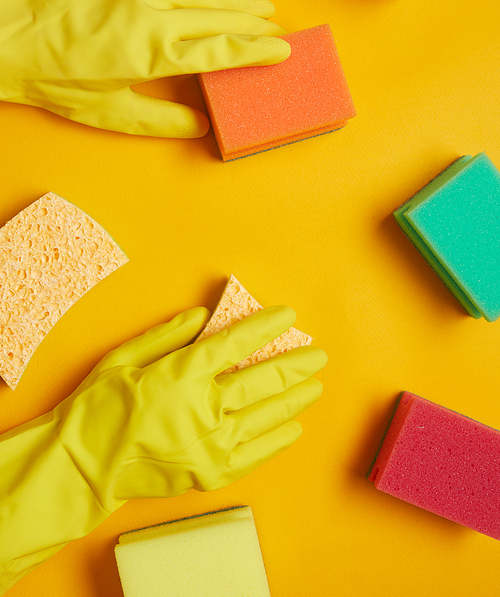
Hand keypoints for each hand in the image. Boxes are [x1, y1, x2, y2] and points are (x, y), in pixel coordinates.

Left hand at [0, 0, 290, 137]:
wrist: (18, 37)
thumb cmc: (61, 80)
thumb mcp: (112, 113)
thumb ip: (162, 120)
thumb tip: (202, 125)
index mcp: (154, 56)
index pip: (218, 54)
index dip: (254, 53)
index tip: (282, 52)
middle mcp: (154, 19)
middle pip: (217, 21)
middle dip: (254, 26)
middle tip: (282, 31)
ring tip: (267, 7)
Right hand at [58, 305, 325, 503]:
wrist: (82, 466)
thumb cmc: (97, 408)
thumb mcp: (123, 358)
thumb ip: (166, 334)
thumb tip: (203, 316)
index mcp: (183, 373)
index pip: (237, 342)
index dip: (267, 326)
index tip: (288, 316)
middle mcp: (205, 406)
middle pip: (264, 379)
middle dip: (296, 364)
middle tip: (318, 356)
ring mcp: (212, 443)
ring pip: (267, 415)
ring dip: (295, 399)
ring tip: (315, 387)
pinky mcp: (211, 472)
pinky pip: (255, 453)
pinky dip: (278, 439)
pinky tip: (293, 428)